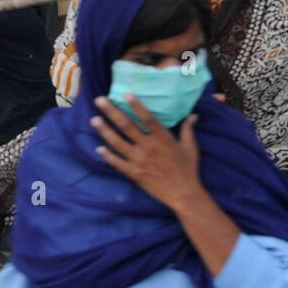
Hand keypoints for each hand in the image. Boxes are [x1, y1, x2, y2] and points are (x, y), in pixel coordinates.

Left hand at [91, 95, 201, 210]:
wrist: (183, 194)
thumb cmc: (188, 169)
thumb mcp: (190, 147)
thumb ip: (188, 129)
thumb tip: (192, 115)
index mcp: (163, 139)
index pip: (147, 118)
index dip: (136, 105)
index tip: (126, 94)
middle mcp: (149, 147)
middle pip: (127, 126)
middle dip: (112, 112)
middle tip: (99, 100)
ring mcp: (139, 161)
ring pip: (118, 143)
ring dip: (105, 131)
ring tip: (94, 120)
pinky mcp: (134, 173)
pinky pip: (117, 163)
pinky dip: (107, 156)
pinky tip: (98, 148)